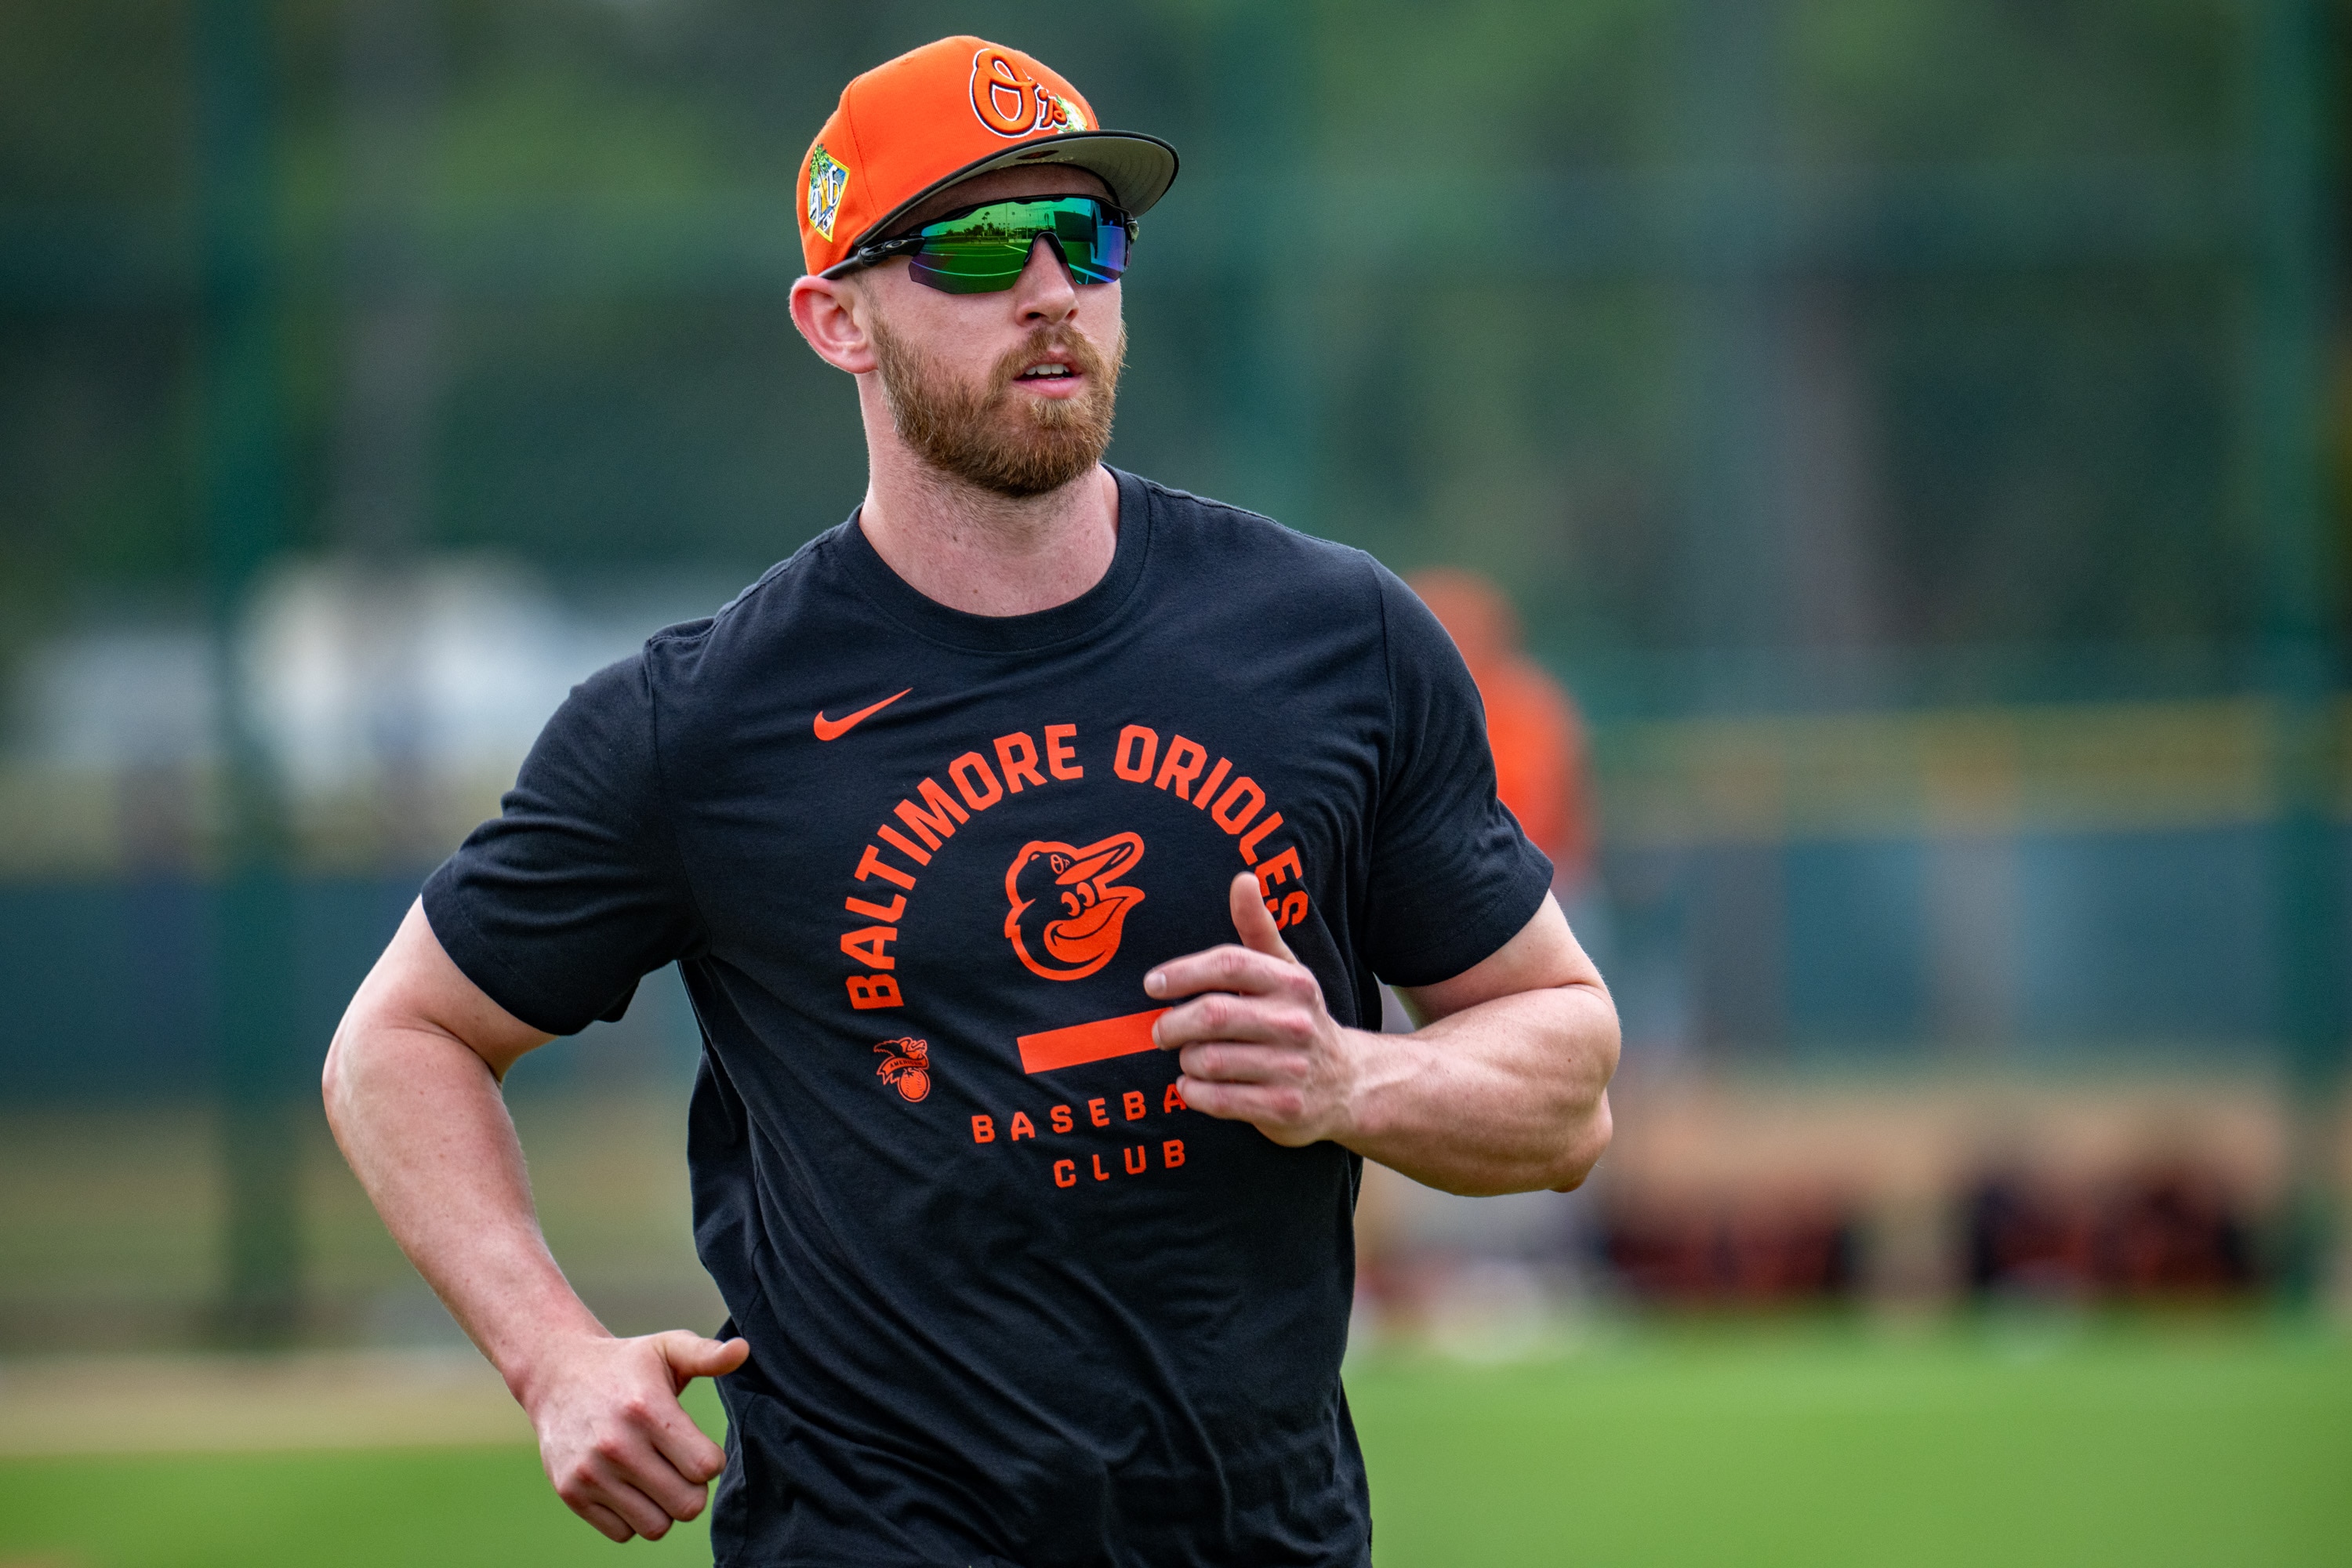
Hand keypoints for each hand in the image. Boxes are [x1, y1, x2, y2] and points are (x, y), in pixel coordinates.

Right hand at [522, 1329, 750, 1541]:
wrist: (557, 1375)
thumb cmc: (626, 1364)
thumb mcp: (667, 1348)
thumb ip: (707, 1354)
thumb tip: (743, 1350)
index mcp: (647, 1409)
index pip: (705, 1467)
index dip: (711, 1461)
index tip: (698, 1447)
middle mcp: (617, 1445)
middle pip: (686, 1504)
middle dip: (693, 1489)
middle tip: (680, 1467)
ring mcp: (591, 1473)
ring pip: (656, 1526)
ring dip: (664, 1508)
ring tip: (656, 1478)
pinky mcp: (571, 1494)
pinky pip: (623, 1533)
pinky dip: (632, 1517)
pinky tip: (629, 1487)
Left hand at [1145, 873, 1369, 1146]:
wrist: (1349, 1084)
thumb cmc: (1299, 1019)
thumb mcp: (1286, 971)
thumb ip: (1258, 927)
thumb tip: (1243, 879)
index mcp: (1292, 983)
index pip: (1228, 964)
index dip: (1183, 972)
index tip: (1153, 985)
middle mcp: (1295, 1022)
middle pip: (1212, 1015)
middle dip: (1173, 1024)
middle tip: (1161, 1031)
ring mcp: (1291, 1068)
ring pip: (1208, 1060)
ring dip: (1185, 1060)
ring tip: (1188, 1057)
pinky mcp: (1282, 1108)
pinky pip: (1217, 1099)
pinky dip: (1193, 1092)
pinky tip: (1193, 1085)